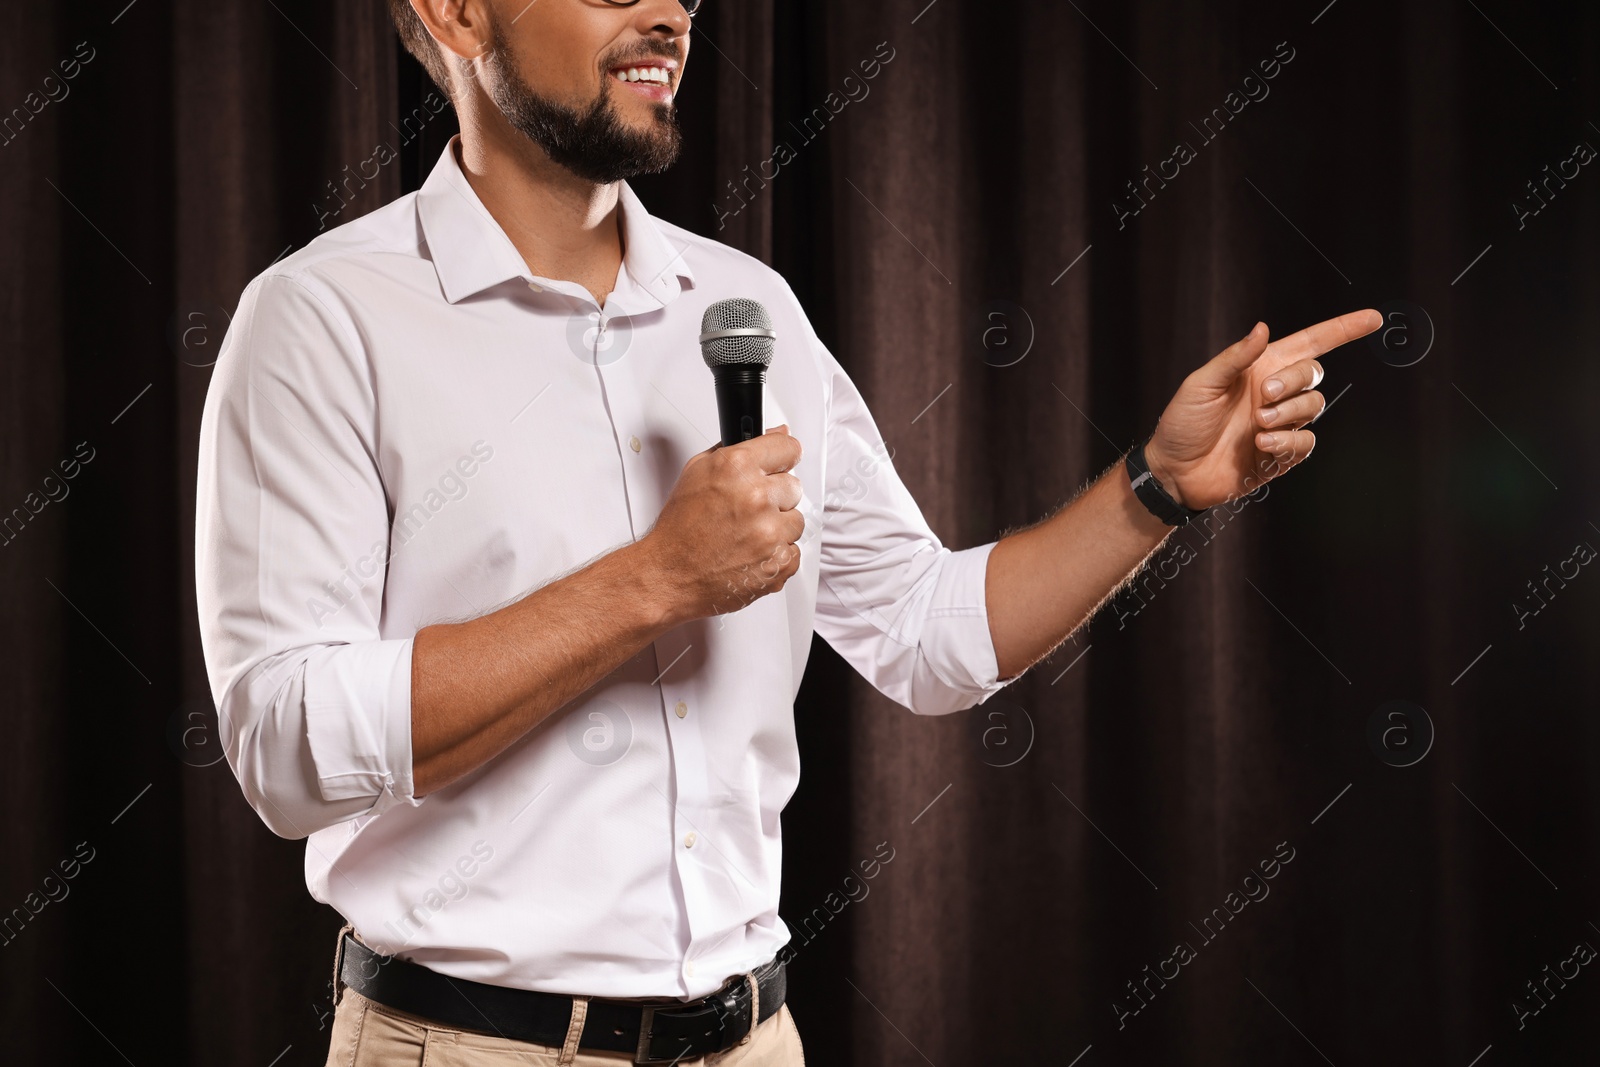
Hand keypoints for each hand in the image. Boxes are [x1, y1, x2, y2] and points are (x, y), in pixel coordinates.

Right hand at [641, 424, 805, 622]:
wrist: (669, 573)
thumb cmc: (680, 528)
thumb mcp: (699, 471)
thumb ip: (740, 447)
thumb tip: (776, 433)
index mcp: (737, 468)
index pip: (788, 448)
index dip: (783, 457)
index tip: (782, 463)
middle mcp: (757, 498)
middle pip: (794, 486)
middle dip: (775, 496)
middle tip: (747, 509)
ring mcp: (770, 533)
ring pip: (796, 521)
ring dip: (777, 527)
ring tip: (746, 533)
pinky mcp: (777, 563)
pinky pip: (793, 551)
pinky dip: (775, 554)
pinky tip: (750, 552)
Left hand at [1143, 309, 1382, 509]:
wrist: (1173, 471)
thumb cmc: (1182, 423)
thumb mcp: (1201, 384)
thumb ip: (1234, 358)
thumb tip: (1263, 328)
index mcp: (1259, 369)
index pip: (1310, 344)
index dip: (1343, 330)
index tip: (1374, 318)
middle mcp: (1274, 394)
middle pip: (1314, 374)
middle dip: (1295, 382)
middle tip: (1264, 396)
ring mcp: (1279, 424)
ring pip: (1314, 408)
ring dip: (1290, 414)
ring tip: (1258, 426)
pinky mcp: (1280, 455)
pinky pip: (1305, 443)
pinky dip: (1288, 442)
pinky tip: (1262, 446)